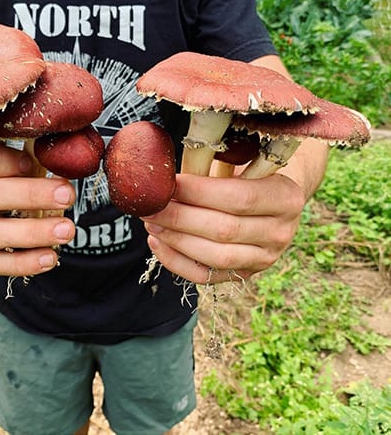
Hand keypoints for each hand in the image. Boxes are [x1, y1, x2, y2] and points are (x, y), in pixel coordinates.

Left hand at [141, 172, 305, 283]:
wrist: (274, 198)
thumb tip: (165, 177)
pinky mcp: (245, 274)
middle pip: (224, 230)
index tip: (168, 184)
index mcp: (285, 197)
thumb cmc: (248, 172)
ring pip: (215, 256)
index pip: (238, 198)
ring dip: (176, 240)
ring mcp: (265, 258)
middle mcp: (280, 232)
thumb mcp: (238, 162)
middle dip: (179, 217)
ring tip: (151, 223)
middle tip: (151, 206)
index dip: (198, 192)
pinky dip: (176, 261)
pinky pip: (206, 276)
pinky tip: (158, 243)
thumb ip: (209, 167)